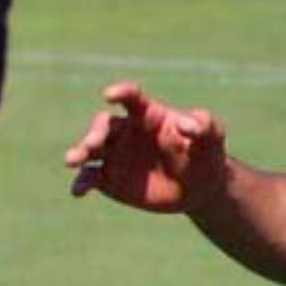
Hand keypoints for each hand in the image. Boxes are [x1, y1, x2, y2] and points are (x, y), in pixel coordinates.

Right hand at [65, 82, 226, 213]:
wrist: (199, 187)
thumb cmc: (205, 153)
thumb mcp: (212, 136)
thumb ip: (204, 125)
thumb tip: (186, 124)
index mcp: (147, 115)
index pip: (130, 98)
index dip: (120, 93)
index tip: (110, 95)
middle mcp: (125, 131)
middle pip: (103, 125)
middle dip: (95, 132)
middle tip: (94, 143)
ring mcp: (115, 155)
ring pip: (90, 149)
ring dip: (80, 153)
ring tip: (72, 161)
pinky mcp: (110, 179)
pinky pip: (91, 177)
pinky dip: (82, 183)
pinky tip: (78, 192)